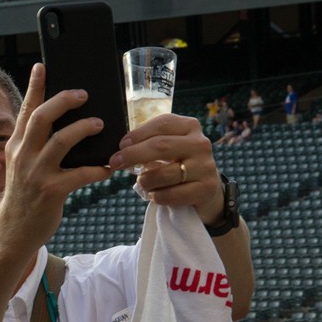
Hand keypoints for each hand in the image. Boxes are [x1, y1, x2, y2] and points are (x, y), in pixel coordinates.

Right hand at [0, 63, 112, 246]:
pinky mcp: (51, 191)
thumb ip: (36, 144)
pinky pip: (80, 174)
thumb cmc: (25, 196)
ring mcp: (36, 173)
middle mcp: (23, 155)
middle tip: (83, 94)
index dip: (35, 86)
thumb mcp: (21, 165)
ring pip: (61, 140)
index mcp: (16, 145)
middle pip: (42, 117)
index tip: (43, 66)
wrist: (14, 231)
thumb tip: (65, 123)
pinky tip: (108, 168)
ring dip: (84, 129)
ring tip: (100, 124)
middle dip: (63, 101)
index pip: (26, 110)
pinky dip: (97, 169)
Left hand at [109, 113, 223, 223]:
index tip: (120, 145)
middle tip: (115, 163)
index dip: (138, 134)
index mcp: (190, 127)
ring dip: (146, 180)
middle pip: (161, 146)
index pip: (162, 124)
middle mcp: (200, 144)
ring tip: (143, 182)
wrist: (205, 188)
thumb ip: (149, 143)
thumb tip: (121, 149)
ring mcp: (206, 166)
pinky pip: (172, 194)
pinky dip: (157, 196)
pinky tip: (155, 195)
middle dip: (133, 154)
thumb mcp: (167, 147)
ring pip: (165, 174)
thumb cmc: (178, 164)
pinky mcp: (206, 188)